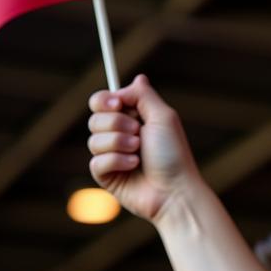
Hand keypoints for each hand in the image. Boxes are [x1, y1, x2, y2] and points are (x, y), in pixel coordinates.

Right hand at [87, 74, 200, 222]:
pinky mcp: (107, 177)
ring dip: (118, 143)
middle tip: (138, 134)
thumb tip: (137, 78)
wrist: (176, 191)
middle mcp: (119, 138)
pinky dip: (116, 161)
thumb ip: (145, 96)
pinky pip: (96, 162)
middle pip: (94, 119)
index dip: (103, 101)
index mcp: (131, 121)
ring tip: (139, 153)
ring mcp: (112, 158)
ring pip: (93, 140)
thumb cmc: (174, 156)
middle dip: (116, 124)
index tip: (117, 104)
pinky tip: (133, 167)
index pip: (101, 102)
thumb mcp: (163, 118)